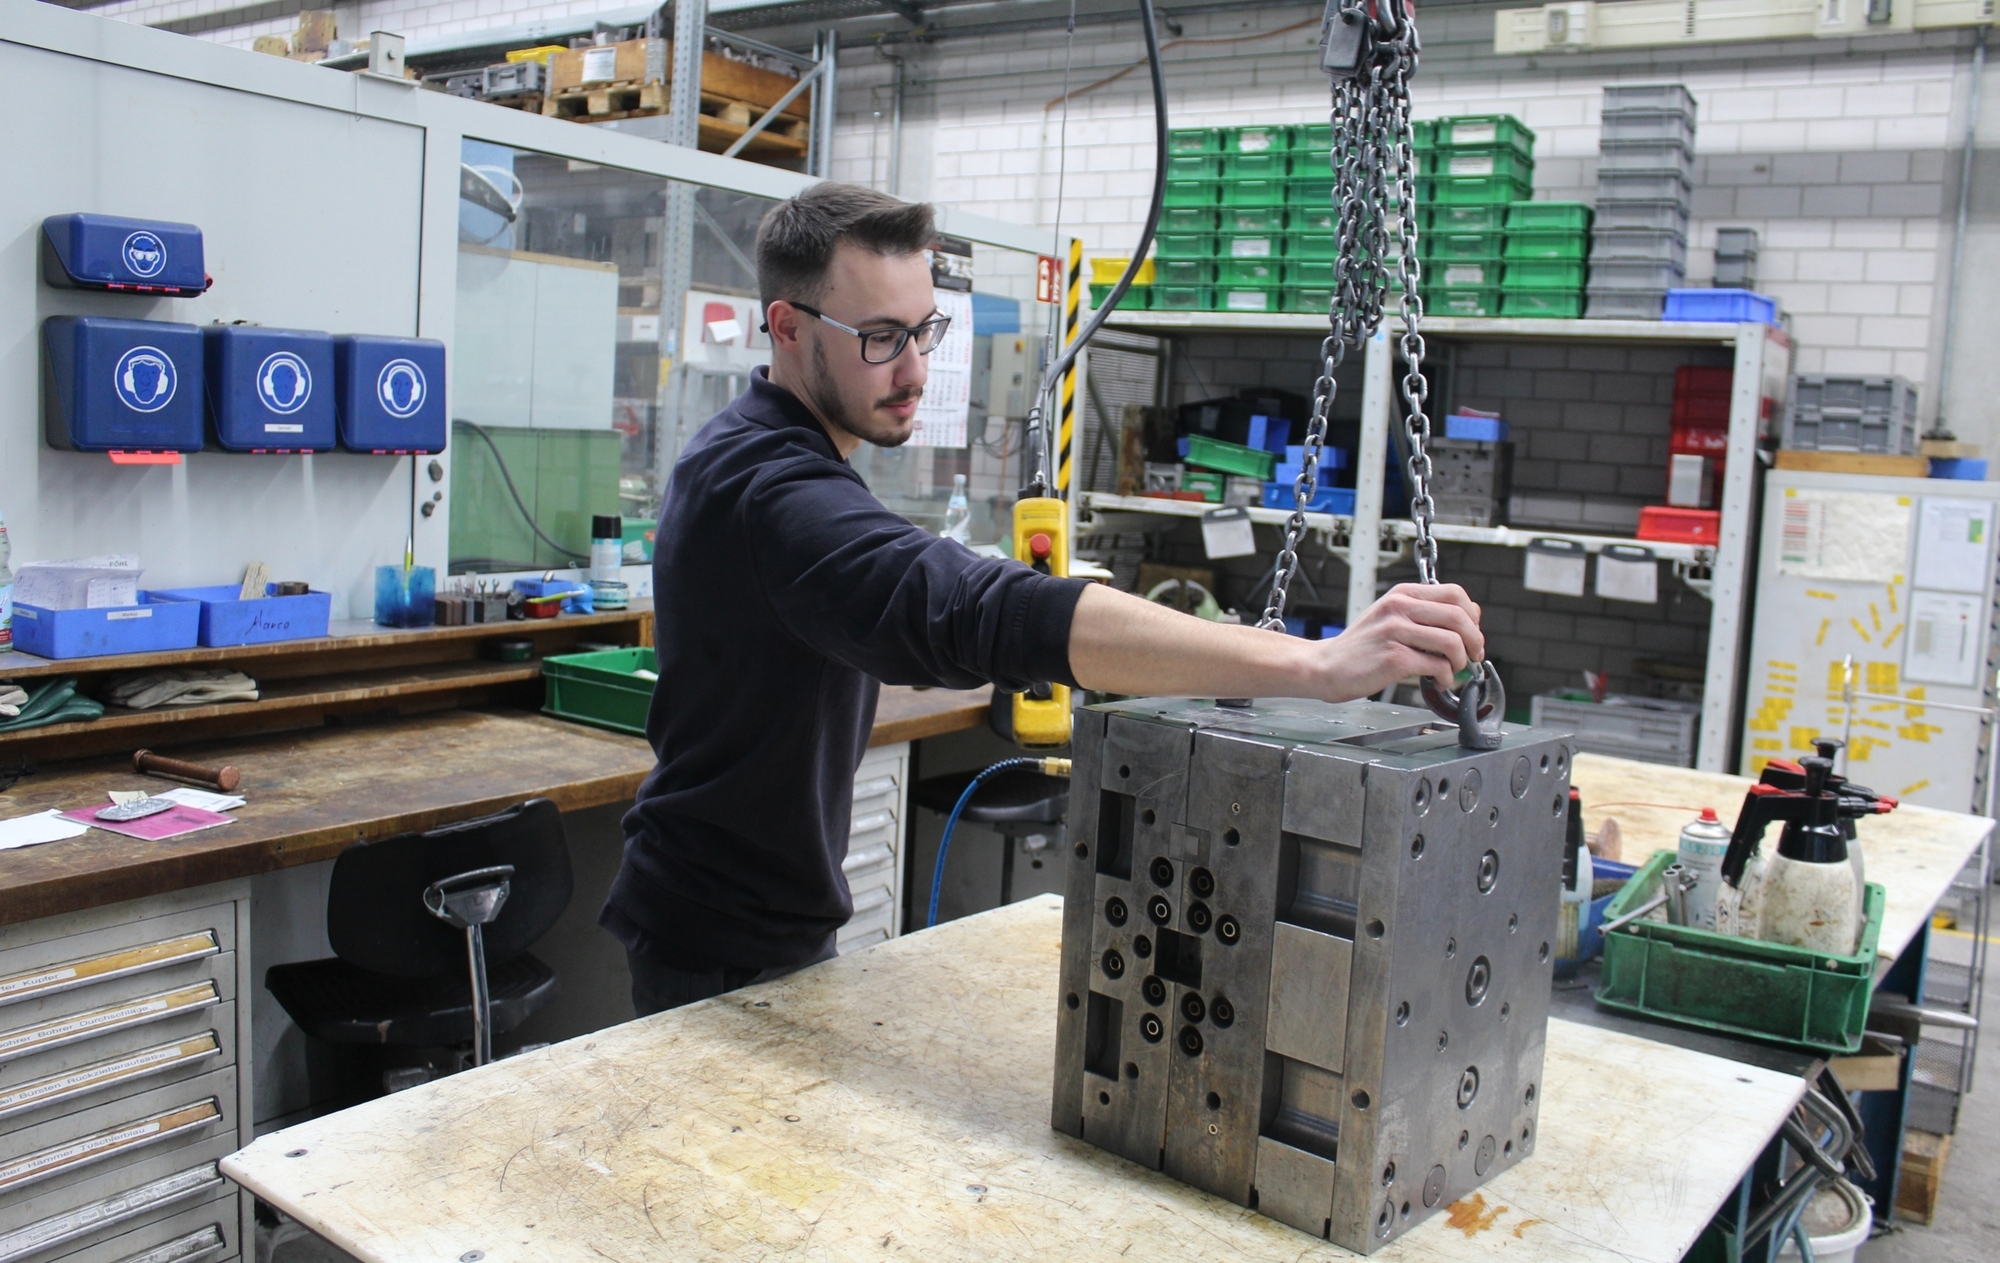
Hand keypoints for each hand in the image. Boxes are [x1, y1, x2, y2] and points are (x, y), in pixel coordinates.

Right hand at [1308, 582, 1482, 699]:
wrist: (1326, 666)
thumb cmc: (1362, 647)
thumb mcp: (1391, 617)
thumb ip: (1425, 614)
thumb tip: (1470, 619)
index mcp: (1402, 594)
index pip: (1455, 594)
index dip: (1472, 616)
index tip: (1471, 634)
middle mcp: (1399, 607)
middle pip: (1459, 617)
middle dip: (1475, 641)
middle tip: (1473, 656)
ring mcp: (1396, 632)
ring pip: (1453, 642)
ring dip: (1461, 662)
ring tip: (1452, 671)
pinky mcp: (1394, 658)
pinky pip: (1438, 666)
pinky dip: (1446, 678)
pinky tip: (1438, 682)